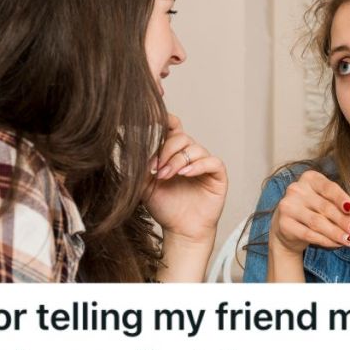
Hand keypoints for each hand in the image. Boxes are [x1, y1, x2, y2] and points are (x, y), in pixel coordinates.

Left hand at [143, 114, 226, 246]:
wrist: (180, 231)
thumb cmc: (165, 208)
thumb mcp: (145, 186)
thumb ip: (140, 168)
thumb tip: (131, 150)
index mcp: (173, 153)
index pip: (172, 128)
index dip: (165, 120)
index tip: (150, 119)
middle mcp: (190, 155)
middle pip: (181, 137)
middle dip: (166, 150)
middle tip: (156, 169)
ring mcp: (204, 164)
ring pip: (195, 148)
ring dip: (178, 161)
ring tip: (166, 176)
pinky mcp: (217, 176)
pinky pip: (212, 162)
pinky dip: (198, 165)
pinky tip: (185, 174)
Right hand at [268, 170, 349, 256]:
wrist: (285, 226)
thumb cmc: (310, 210)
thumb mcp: (322, 200)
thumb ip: (336, 204)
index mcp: (309, 178)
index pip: (328, 187)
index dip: (341, 198)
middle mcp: (296, 189)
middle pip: (324, 207)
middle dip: (343, 220)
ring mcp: (288, 206)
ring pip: (317, 222)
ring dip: (336, 233)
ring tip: (349, 240)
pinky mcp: (284, 224)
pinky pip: (308, 234)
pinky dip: (325, 241)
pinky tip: (336, 244)